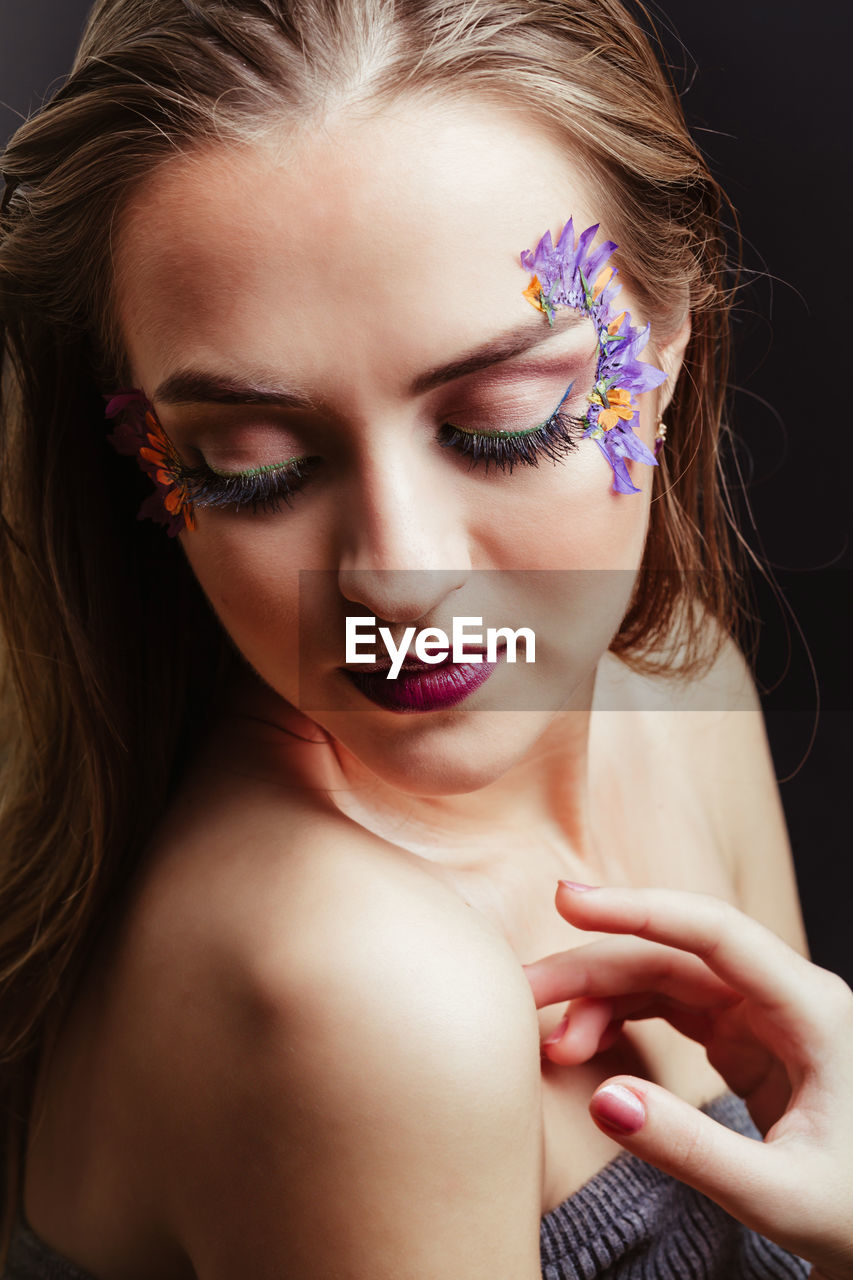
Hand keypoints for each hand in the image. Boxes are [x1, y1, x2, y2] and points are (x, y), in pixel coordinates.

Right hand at [523, 882, 852, 1279]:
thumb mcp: (781, 1196)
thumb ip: (692, 1151)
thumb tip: (601, 1101)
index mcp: (813, 1010)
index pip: (715, 933)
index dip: (639, 909)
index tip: (568, 901)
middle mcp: (786, 995)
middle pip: (673, 955)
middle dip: (594, 969)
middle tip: (523, 994)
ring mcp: (763, 1012)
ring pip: (664, 977)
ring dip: (601, 997)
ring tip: (552, 1043)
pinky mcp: (745, 1036)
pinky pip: (670, 1006)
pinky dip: (621, 1017)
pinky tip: (585, 1042)